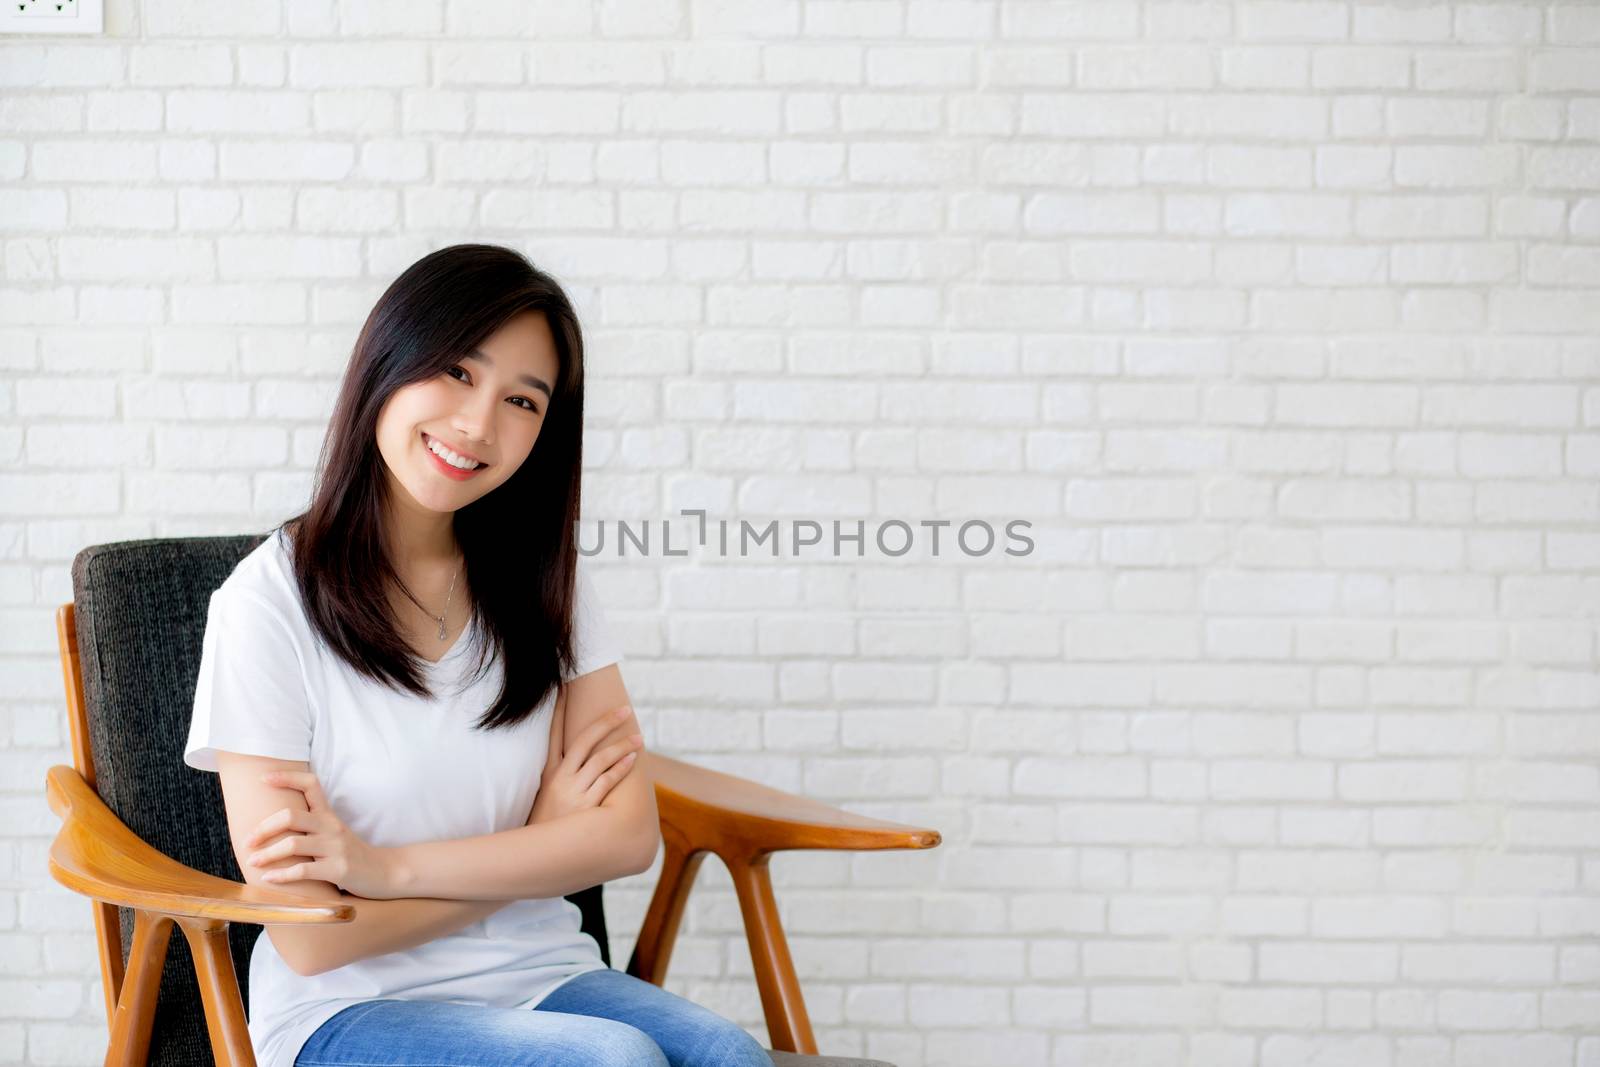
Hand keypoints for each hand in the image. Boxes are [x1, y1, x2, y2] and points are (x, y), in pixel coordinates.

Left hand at [246, 769, 399, 899]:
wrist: (384, 872)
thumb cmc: (351, 853)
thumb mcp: (334, 832)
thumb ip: (311, 825)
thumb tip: (274, 822)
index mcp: (329, 815)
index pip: (310, 785)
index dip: (287, 778)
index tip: (263, 779)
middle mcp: (331, 827)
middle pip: (291, 816)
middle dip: (263, 828)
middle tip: (247, 841)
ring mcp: (335, 848)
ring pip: (293, 844)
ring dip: (267, 854)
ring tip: (252, 862)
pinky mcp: (338, 870)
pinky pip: (303, 870)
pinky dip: (281, 875)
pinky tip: (268, 878)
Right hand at [528, 693, 643, 826]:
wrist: (541, 855)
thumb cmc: (550, 825)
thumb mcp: (547, 797)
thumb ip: (563, 778)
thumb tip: (582, 761)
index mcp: (549, 773)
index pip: (553, 734)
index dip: (559, 711)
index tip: (565, 688)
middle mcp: (560, 778)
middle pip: (584, 740)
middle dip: (605, 722)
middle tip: (624, 710)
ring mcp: (573, 790)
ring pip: (600, 759)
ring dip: (621, 746)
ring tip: (638, 738)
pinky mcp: (586, 806)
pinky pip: (607, 780)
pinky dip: (621, 768)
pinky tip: (632, 759)